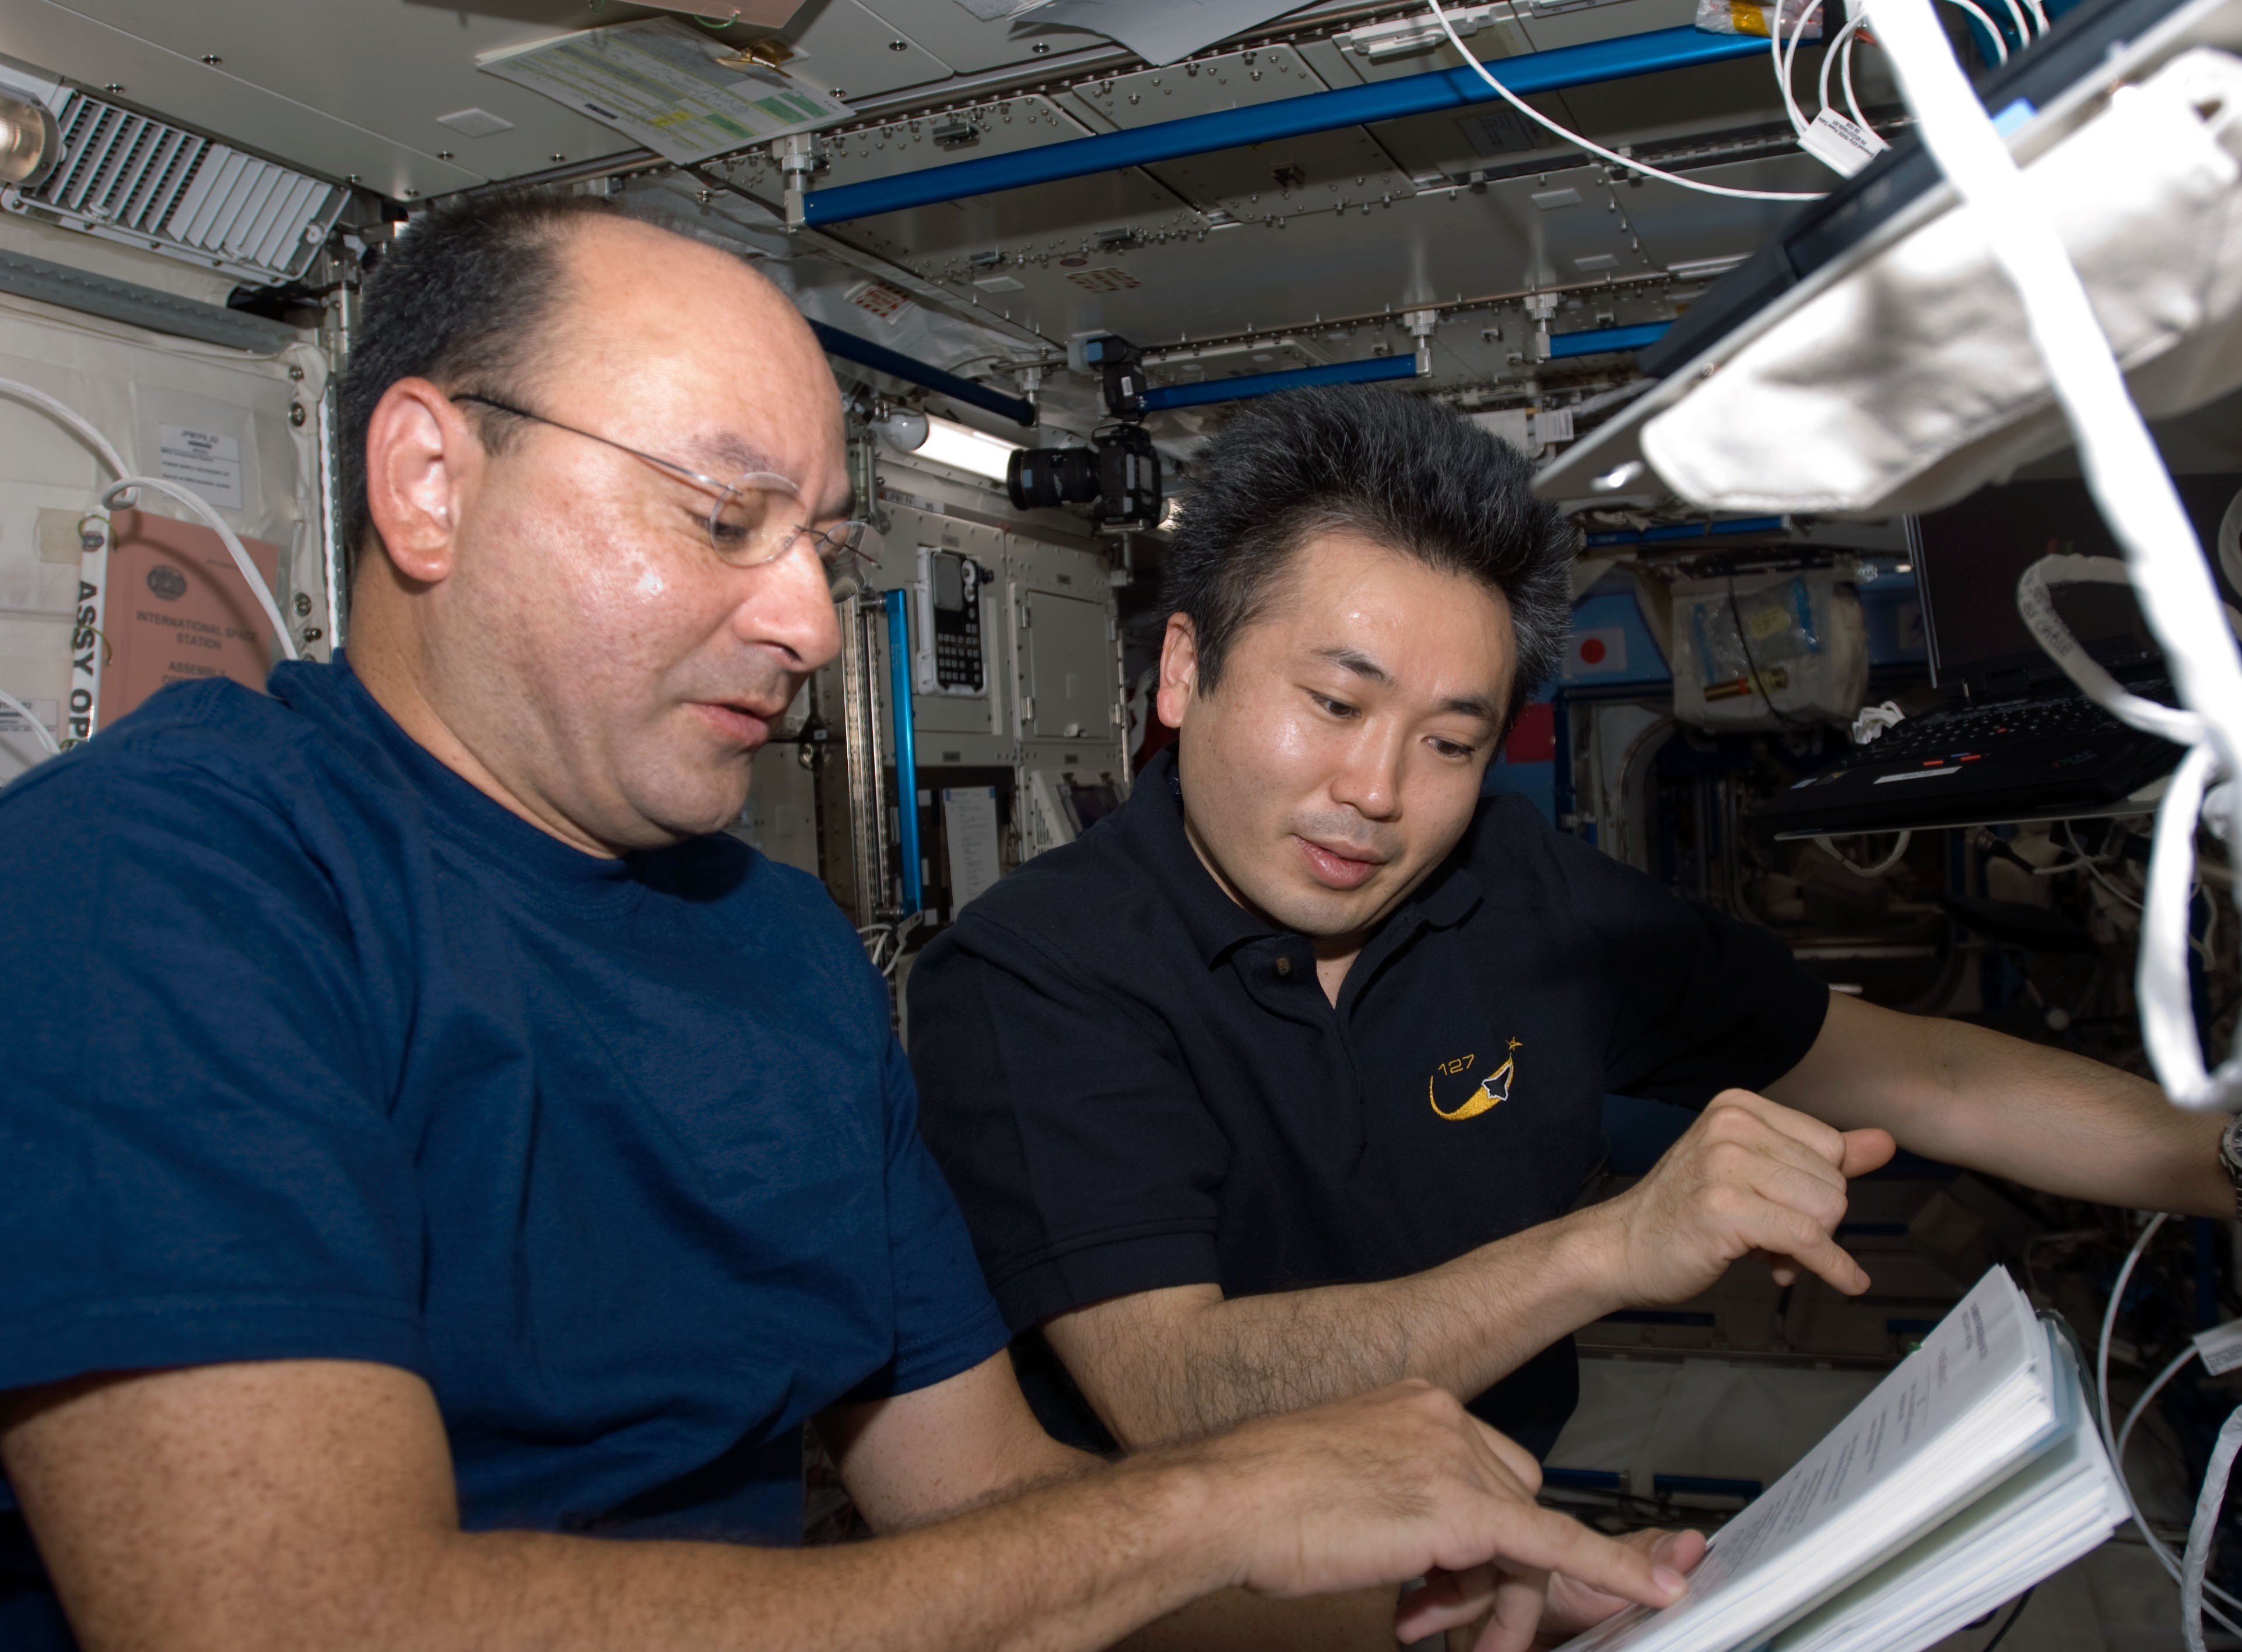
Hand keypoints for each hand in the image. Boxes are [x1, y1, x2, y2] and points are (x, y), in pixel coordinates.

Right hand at [1186, 1381, 1687, 1651]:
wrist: (1222, 1500)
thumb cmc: (1257, 1497)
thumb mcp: (1339, 1480)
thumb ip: (1397, 1496)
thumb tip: (1421, 1545)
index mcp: (1416, 1402)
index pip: (1486, 1468)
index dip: (1481, 1532)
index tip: (1460, 1572)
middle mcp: (1446, 1418)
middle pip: (1513, 1504)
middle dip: (1489, 1570)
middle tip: (1434, 1618)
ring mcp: (1457, 1459)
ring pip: (1521, 1540)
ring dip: (1492, 1599)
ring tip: (1429, 1631)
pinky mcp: (1465, 1510)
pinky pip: (1557, 1546)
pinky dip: (1612, 1570)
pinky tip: (1654, 1591)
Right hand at [1586, 1090, 1893, 1305]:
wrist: (1621, 1248)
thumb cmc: (1684, 1212)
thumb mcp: (1753, 1170)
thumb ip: (1821, 1155)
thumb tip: (1884, 1141)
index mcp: (1739, 1107)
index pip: (1829, 1146)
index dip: (1819, 1189)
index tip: (1789, 1210)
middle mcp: (1732, 1126)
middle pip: (1832, 1182)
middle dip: (1816, 1222)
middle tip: (1775, 1239)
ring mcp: (1725, 1165)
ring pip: (1825, 1211)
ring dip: (1812, 1247)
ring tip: (1770, 1252)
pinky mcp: (1725, 1209)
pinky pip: (1809, 1241)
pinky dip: (1833, 1268)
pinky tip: (1844, 1280)